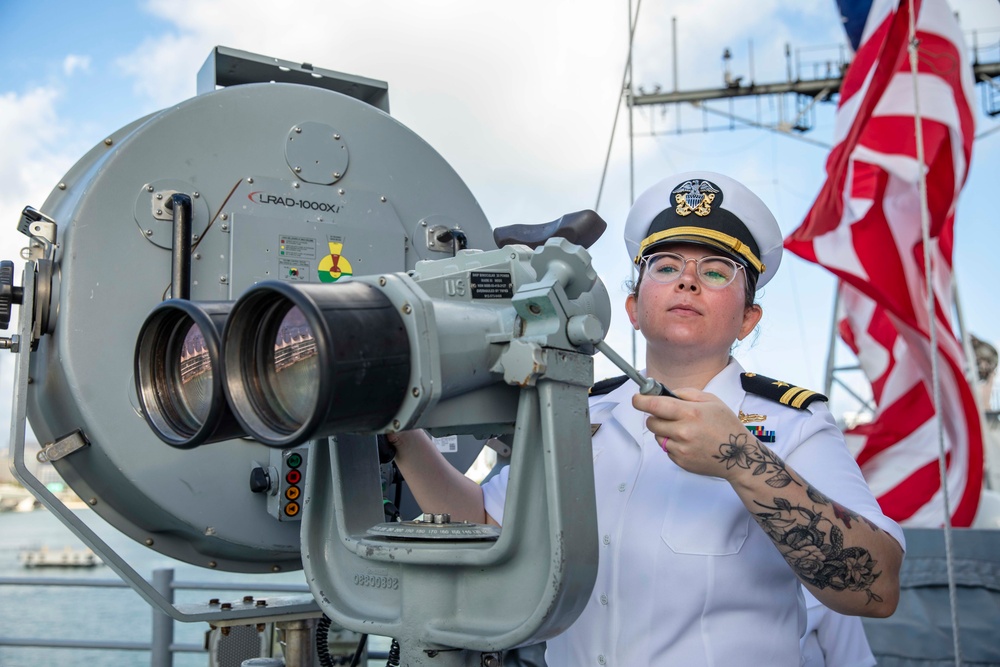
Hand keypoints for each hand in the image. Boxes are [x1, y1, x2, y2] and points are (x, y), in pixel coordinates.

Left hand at [632, 388, 748, 479]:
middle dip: (656, 417)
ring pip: (657, 436)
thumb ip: (686, 394)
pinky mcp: (680, 461)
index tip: (637, 399)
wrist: (739, 456)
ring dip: (664, 432)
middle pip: (651, 422)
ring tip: (684, 431)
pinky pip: (666, 449)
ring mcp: (680, 449)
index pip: (654, 405)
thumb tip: (664, 392)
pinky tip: (689, 443)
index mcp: (690, 413)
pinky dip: (673, 444)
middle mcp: (683, 432)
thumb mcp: (711, 401)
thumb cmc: (726, 425)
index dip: (641, 401)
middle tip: (669, 416)